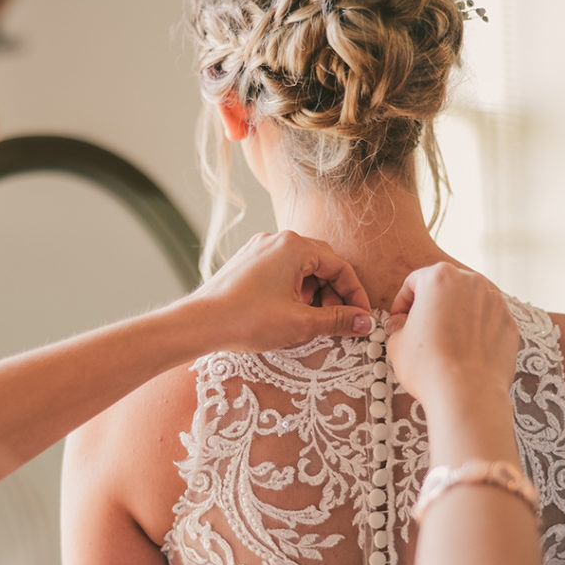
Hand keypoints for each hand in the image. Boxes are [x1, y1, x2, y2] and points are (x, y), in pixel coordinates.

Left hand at [189, 231, 373, 351]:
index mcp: (294, 247)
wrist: (199, 323)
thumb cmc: (247, 320)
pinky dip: (294, 290)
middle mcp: (277, 240)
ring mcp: (259, 249)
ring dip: (314, 293)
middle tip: (338, 321)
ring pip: (301, 267)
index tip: (361, 318)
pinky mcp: (247, 262)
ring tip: (311, 320)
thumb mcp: (301, 323)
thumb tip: (365, 323)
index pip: (340, 267)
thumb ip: (338, 320)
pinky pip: (281, 271)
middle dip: (334, 293)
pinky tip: (290, 313)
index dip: (355, 295)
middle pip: (322, 263)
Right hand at [385, 263, 518, 417]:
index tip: (399, 319)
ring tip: (445, 341)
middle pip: (445, 287)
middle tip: (421, 328)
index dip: (402, 302)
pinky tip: (465, 351)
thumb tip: (402, 323)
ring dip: (456, 315)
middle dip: (432, 305)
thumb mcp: (397, 342)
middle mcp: (471, 282)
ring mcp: (495, 301)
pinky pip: (487, 320)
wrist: (467, 393)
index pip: (414, 282)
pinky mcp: (509, 323)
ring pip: (469, 302)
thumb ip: (399, 324)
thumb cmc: (428, 366)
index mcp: (439, 278)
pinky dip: (476, 330)